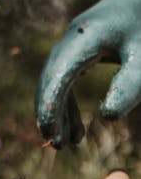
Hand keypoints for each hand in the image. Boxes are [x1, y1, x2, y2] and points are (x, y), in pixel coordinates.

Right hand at [36, 0, 140, 147]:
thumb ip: (128, 86)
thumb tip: (107, 117)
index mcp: (87, 36)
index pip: (60, 72)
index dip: (51, 103)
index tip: (50, 133)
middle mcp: (73, 35)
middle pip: (51, 75)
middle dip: (50, 110)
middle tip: (57, 144)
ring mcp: (73, 38)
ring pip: (55, 77)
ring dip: (57, 108)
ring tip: (68, 141)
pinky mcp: (79, 45)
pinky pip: (64, 75)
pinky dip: (66, 100)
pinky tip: (75, 125)